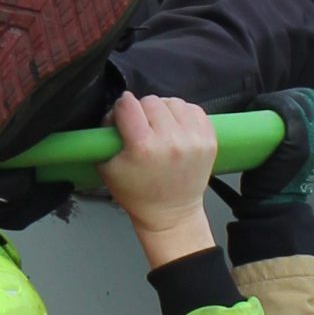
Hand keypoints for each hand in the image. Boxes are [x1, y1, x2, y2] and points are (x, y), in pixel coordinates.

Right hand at [100, 92, 219, 265]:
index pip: (128, 104)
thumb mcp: (107, 168)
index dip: (121, 108)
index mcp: (143, 146)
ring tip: (160, 128)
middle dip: (142, 111)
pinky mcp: (209, 140)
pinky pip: (194, 109)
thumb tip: (112, 111)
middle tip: (142, 128)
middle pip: (151, 101)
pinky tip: (176, 129)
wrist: (171, 214)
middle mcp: (171, 139)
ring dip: (164, 111)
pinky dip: (183, 115)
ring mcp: (194, 139)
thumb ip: (103, 137)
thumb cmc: (137, 194)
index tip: (122, 116)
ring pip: (174, 101)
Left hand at [238, 88, 313, 208]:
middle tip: (267, 104)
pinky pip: (288, 109)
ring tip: (261, 105)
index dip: (301, 96)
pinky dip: (272, 102)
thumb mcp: (306, 153)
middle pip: (310, 97)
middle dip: (287, 95)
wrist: (277, 203)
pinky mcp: (298, 141)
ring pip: (298, 100)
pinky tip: (259, 104)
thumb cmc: (286, 179)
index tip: (282, 102)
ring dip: (277, 98)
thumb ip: (307, 134)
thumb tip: (291, 113)